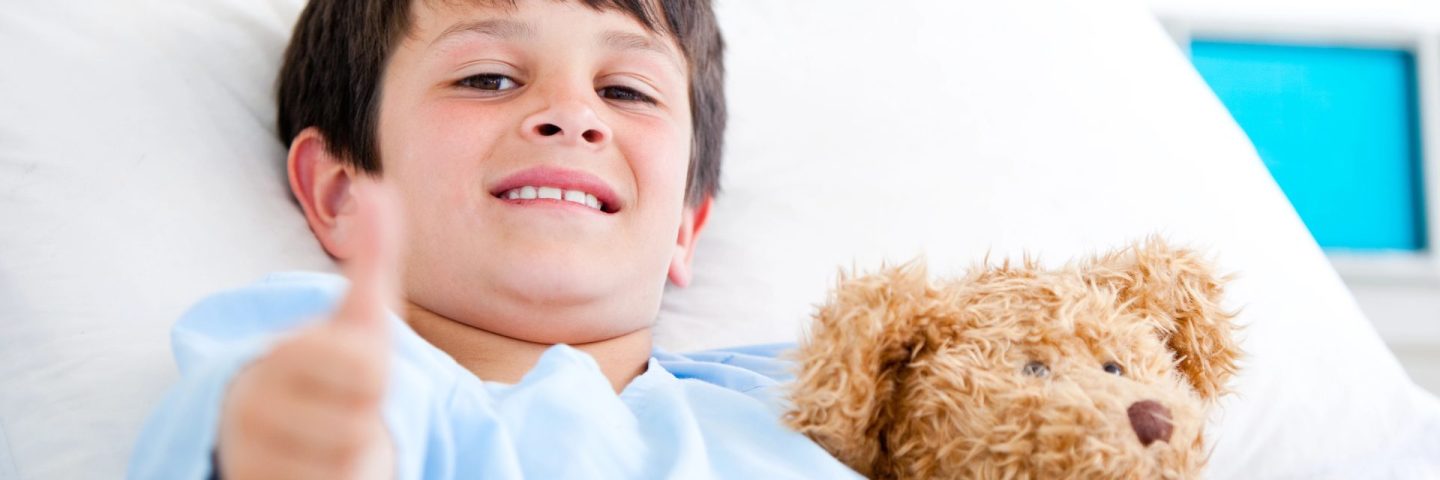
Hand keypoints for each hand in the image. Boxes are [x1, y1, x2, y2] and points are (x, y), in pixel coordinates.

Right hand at [218, 181, 401, 479]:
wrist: (271, 432)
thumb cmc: (329, 369)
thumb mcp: (357, 314)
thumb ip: (373, 255)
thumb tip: (377, 185)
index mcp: (282, 355)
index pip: (365, 368)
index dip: (374, 374)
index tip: (355, 372)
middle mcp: (256, 407)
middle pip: (359, 423)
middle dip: (365, 418)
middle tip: (347, 408)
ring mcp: (253, 456)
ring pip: (345, 465)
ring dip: (353, 458)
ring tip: (333, 438)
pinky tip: (323, 469)